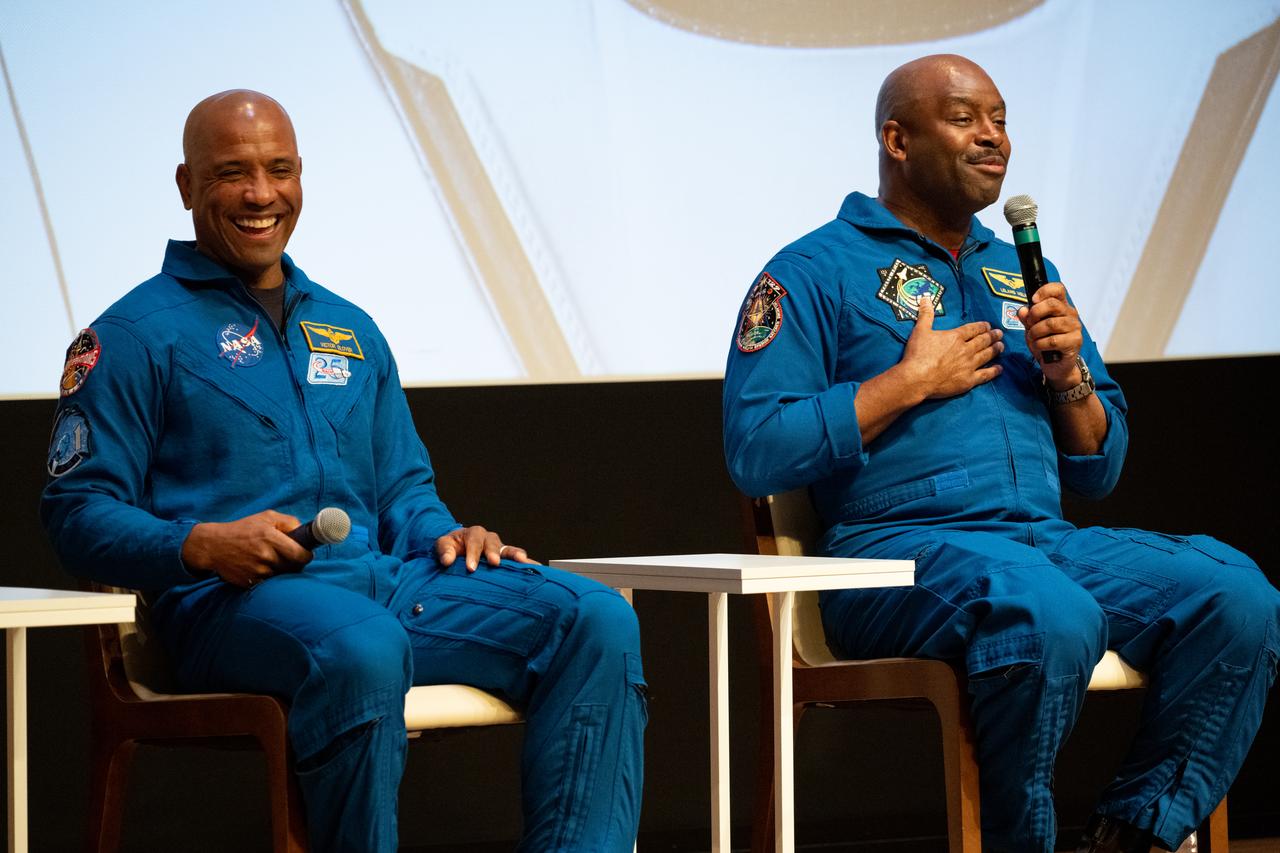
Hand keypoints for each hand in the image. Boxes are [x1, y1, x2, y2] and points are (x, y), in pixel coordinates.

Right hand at [181, 510, 311, 587]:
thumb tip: (304, 532)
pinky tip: (263, 568)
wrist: (214, 546)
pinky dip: (270, 578)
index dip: (306, 555)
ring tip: (273, 561)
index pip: (300, 554)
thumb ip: (289, 522)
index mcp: (270, 537)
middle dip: (296, 563)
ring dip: (282, 571)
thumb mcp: (266, 517)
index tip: (305, 553)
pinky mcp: (250, 582)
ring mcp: (257, 570)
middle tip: (291, 557)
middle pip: (294, 567)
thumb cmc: (243, 529)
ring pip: (282, 576)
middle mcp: (265, 555)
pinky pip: (270, 583)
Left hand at [435, 525, 538, 572]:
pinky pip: (517, 559)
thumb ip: (445, 551)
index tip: (471, 568)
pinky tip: (536, 568)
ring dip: (516, 555)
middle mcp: (489, 538)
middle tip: (494, 563)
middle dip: (493, 553)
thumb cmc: (452, 546)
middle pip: (493, 543)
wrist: (460, 546)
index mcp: (473, 534)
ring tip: (523, 561)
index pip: (474, 542)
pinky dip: (526, 562)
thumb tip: (447, 561)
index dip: (472, 554)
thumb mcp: (444, 545)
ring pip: (509, 549)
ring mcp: (500, 547)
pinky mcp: (506, 557)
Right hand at [900, 296, 1003, 399]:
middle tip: (999, 333)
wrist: (917, 378)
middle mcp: (966, 349)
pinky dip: (994, 371)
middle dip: (992, 336)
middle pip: (983, 341)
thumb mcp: (920, 331)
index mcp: (956, 337)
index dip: (982, 326)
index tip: (988, 325)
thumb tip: (925, 298)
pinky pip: (985, 374)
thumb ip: (926, 315)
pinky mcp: (968, 380)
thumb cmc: (918, 354)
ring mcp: (969, 365)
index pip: (973, 329)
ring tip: (1001, 346)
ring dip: (995, 349)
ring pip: (987, 355)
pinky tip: (1000, 368)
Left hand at [1017, 283, 1083, 385]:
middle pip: (1052, 304)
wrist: (1055, 365)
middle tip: (1029, 324)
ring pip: (1050, 324)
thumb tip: (1022, 310)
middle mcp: (1071, 314)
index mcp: (1061, 306)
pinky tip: (1039, 347)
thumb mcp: (1032, 328)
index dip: (1044, 290)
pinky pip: (1052, 340)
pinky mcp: (1075, 341)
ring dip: (1035, 332)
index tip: (1033, 300)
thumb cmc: (1044, 343)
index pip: (1058, 289)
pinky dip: (1040, 344)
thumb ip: (1027, 318)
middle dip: (1035, 314)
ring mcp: (1075, 327)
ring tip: (1033, 338)